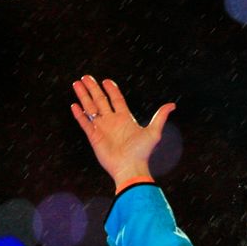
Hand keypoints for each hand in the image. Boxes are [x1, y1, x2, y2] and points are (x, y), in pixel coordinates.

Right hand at [70, 75, 175, 189]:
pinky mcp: (94, 137)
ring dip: (83, 96)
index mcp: (125, 118)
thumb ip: (160, 117)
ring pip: (90, 108)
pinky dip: (79, 114)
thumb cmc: (142, 152)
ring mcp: (102, 128)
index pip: (116, 100)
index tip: (106, 81)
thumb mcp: (153, 132)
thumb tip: (172, 105)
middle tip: (86, 77)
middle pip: (100, 100)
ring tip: (77, 84)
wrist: (130, 168)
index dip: (111, 90)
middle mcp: (112, 121)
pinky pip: (84, 123)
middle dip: (93, 88)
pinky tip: (74, 105)